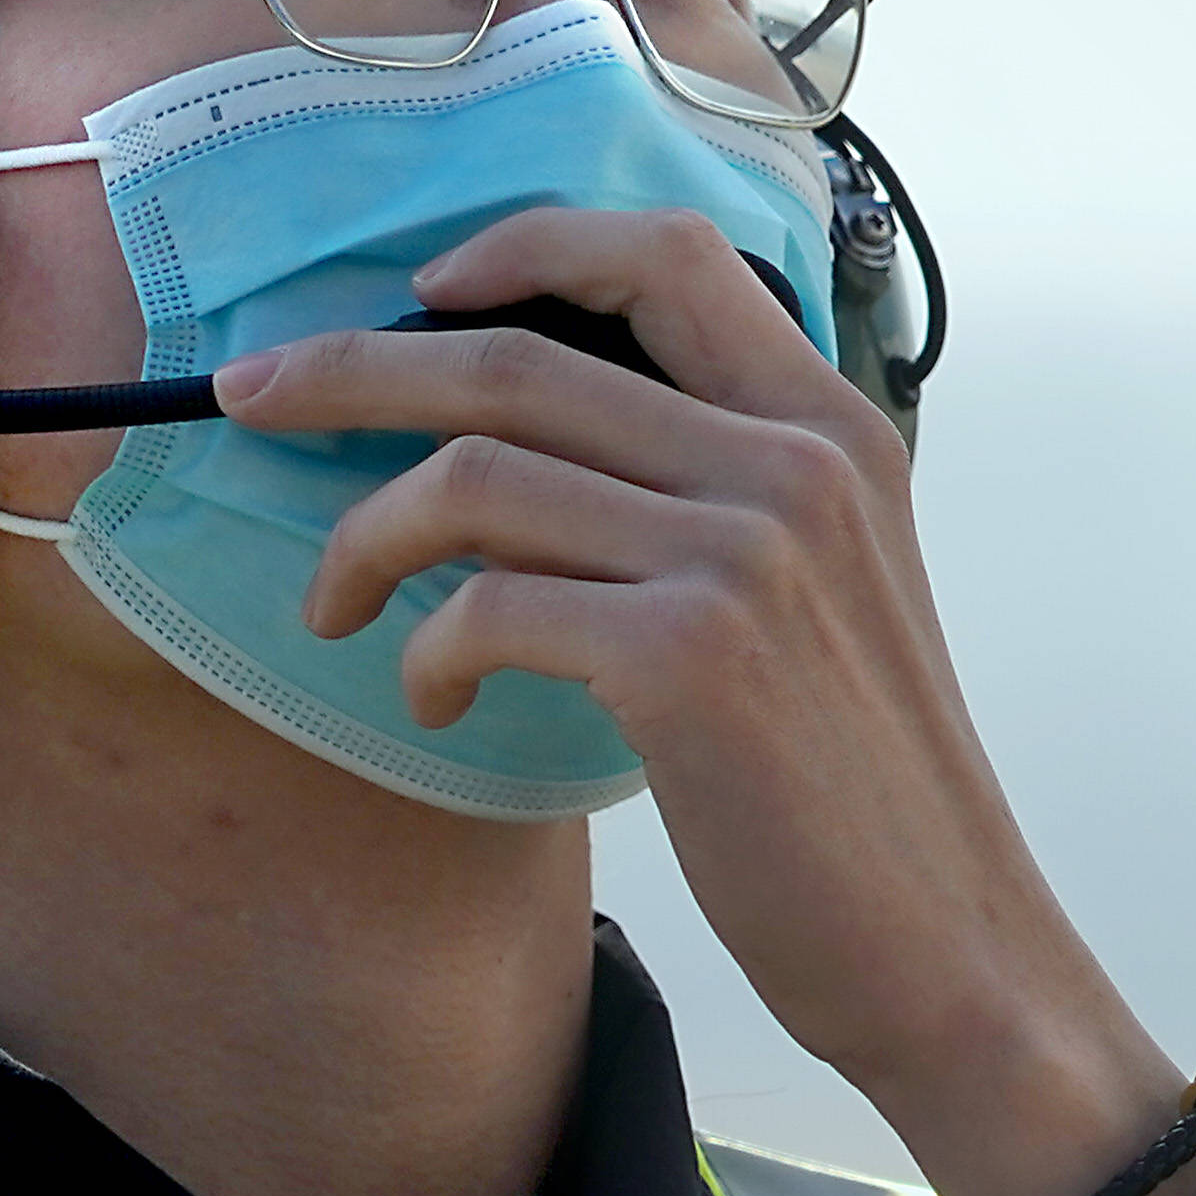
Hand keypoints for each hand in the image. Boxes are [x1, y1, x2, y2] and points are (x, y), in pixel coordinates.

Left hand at [211, 207, 1195, 1195]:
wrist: (948, 948)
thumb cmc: (856, 791)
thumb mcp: (823, 594)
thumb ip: (720, 493)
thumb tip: (524, 446)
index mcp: (834, 427)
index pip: (666, 252)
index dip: (524, 247)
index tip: (420, 291)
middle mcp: (796, 462)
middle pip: (520, 355)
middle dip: (351, 368)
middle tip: (247, 398)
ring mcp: (746, 553)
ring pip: (475, 473)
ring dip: (363, 537)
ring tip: (333, 603)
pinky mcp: (689, 656)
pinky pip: (487, 604)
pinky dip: (428, 650)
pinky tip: (436, 699)